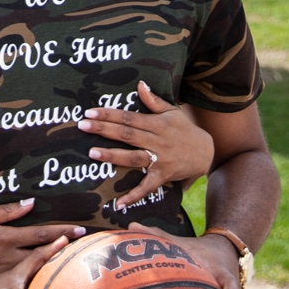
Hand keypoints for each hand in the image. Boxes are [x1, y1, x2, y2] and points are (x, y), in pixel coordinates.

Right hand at [0, 197, 77, 278]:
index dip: (63, 232)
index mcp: (5, 238)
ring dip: (55, 269)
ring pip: (36, 273)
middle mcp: (7, 258)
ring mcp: (3, 275)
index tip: (80, 230)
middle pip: (44, 255)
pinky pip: (22, 285)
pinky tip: (51, 286)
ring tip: (75, 268)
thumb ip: (5, 211)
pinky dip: (38, 284)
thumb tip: (31, 203)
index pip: (41, 234)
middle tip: (87, 250)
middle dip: (66, 252)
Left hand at [83, 87, 216, 210]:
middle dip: (104, 129)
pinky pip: (147, 187)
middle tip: (82, 126)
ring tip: (92, 152)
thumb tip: (139, 84)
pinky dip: (133, 196)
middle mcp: (158, 140)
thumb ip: (154, 100)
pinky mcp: (163, 175)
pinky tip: (118, 203)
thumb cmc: (184, 130)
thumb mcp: (172, 112)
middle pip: (127, 134)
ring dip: (113, 155)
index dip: (110, 114)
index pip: (129, 117)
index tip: (90, 112)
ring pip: (133, 156)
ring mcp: (161, 159)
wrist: (206, 152)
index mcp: (158, 123)